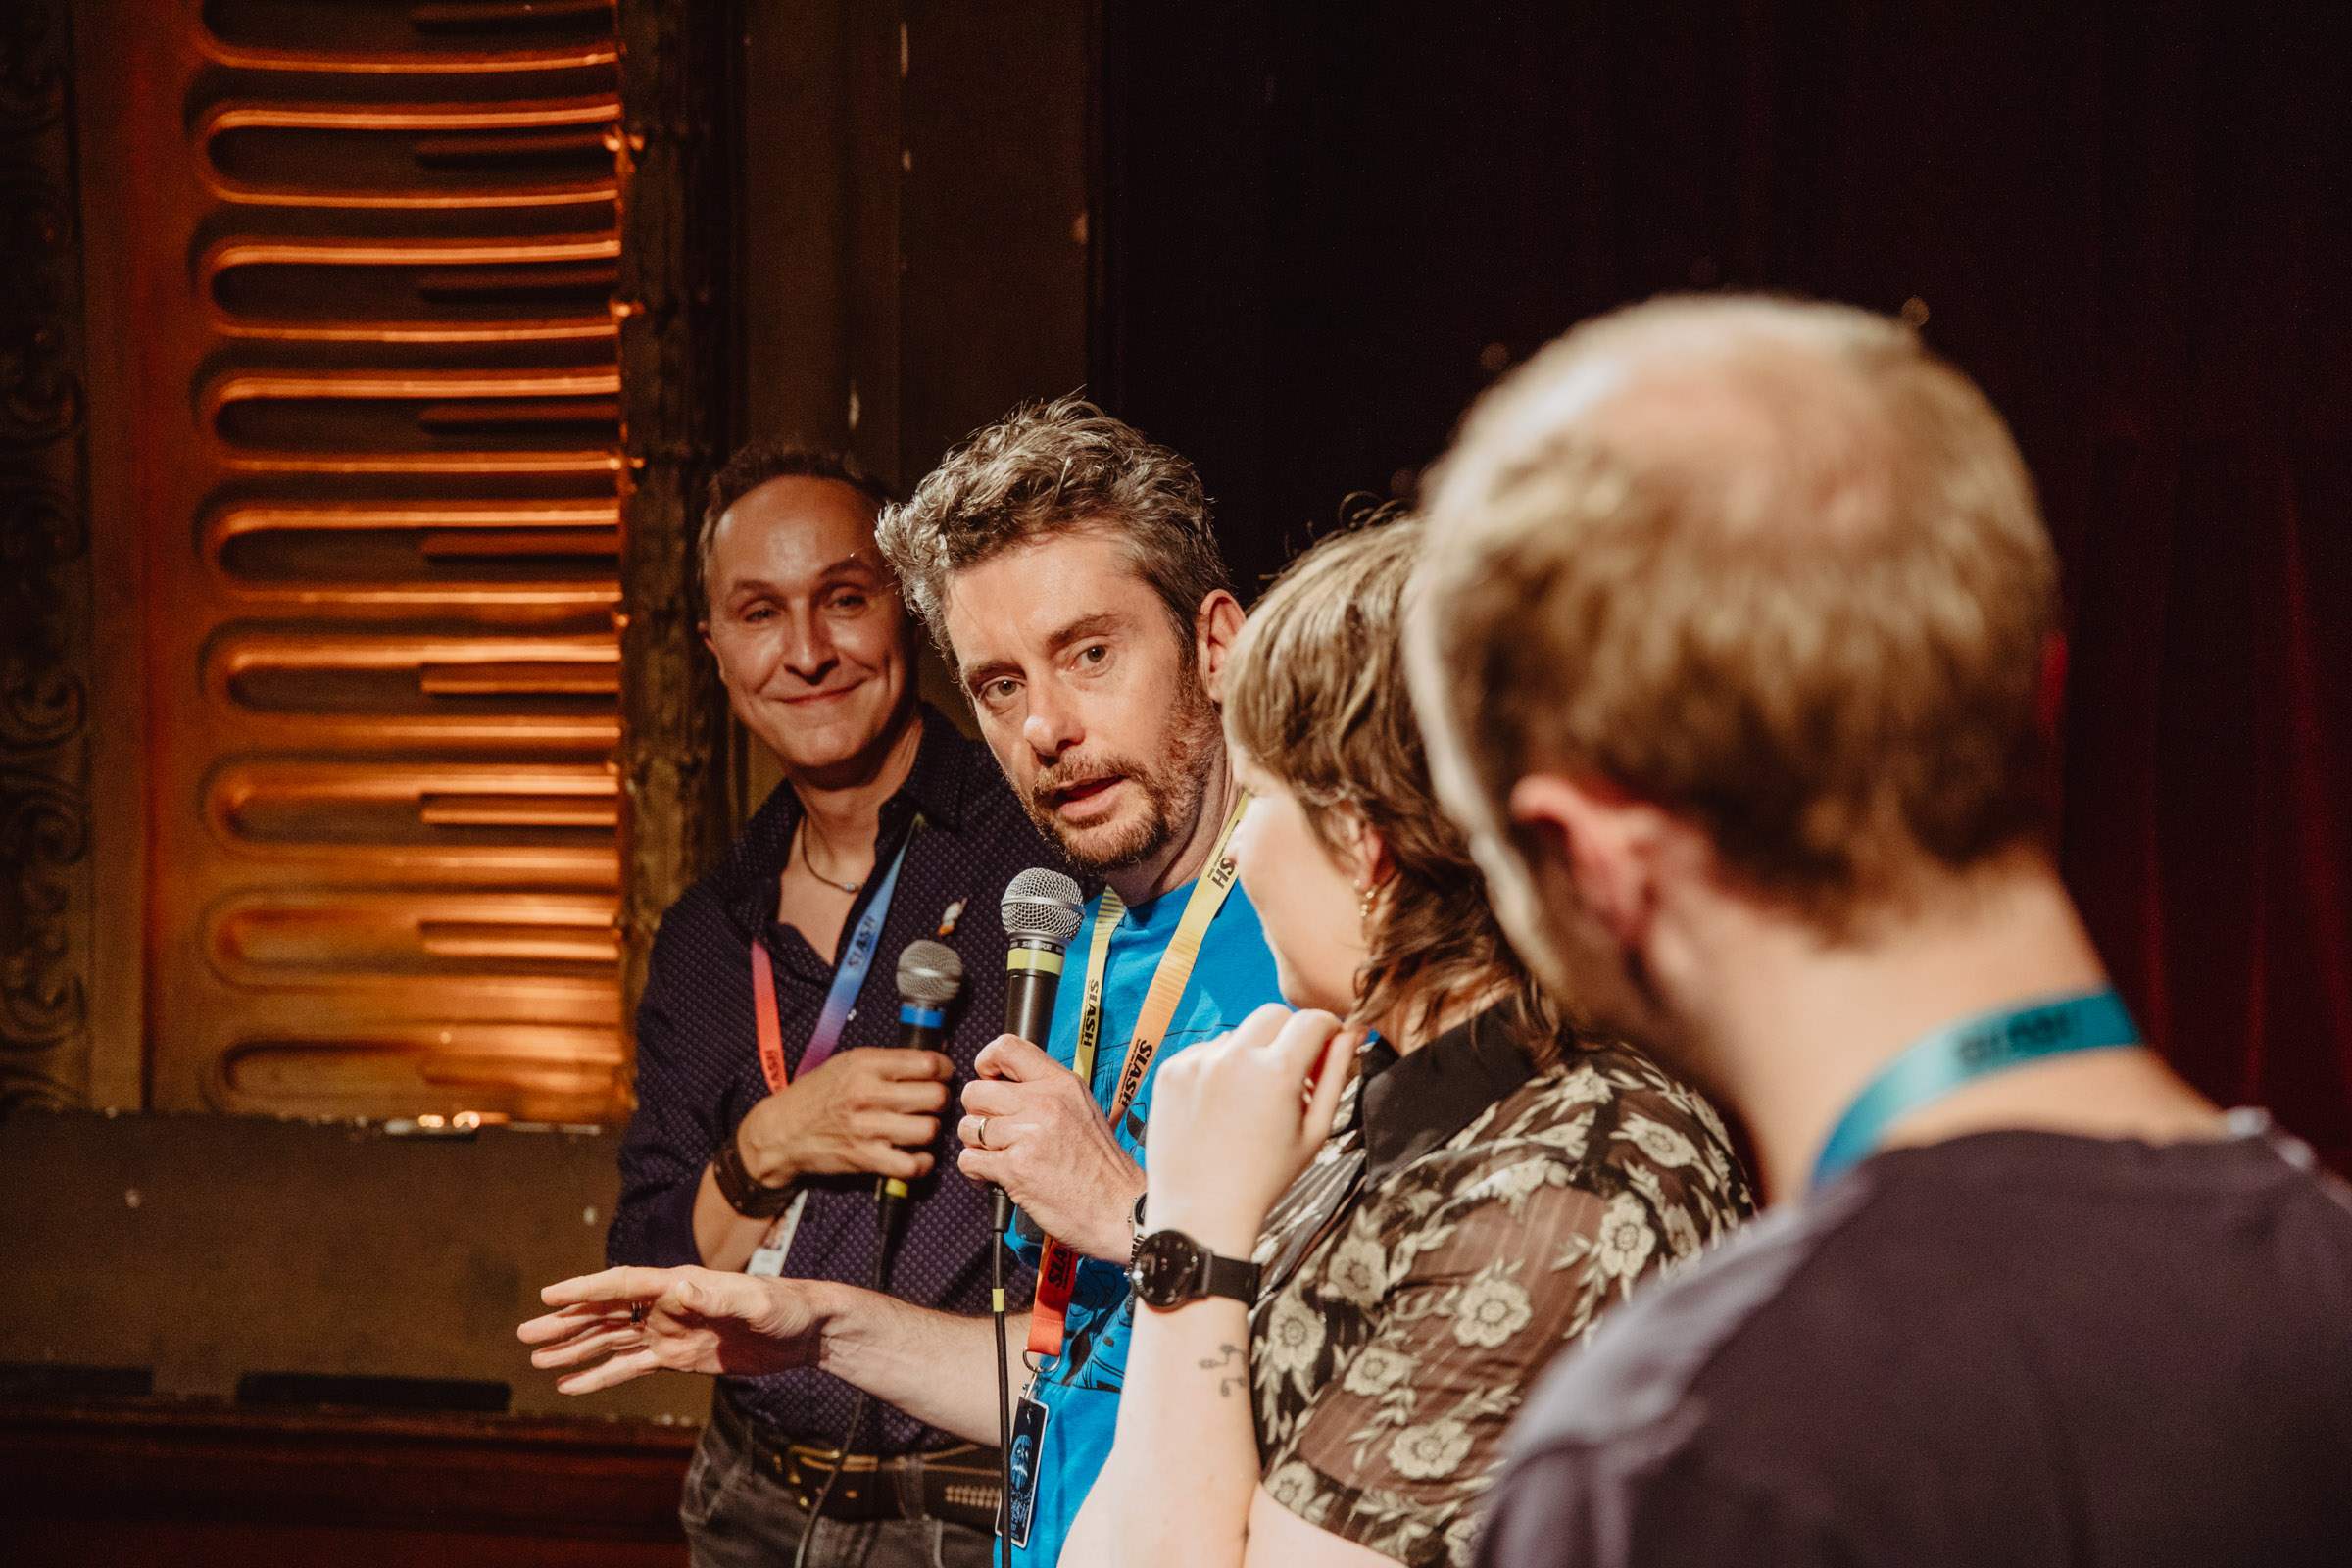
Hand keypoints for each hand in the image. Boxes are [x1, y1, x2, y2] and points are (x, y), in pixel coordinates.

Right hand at [518, 1265, 829, 1393]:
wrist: (808, 1331)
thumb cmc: (786, 1307)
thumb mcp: (755, 1301)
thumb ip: (715, 1296)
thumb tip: (676, 1287)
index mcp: (680, 1285)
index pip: (623, 1285)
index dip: (585, 1290)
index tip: (549, 1295)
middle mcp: (668, 1305)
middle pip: (606, 1314)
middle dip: (566, 1324)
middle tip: (524, 1334)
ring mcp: (670, 1332)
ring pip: (611, 1341)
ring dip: (575, 1350)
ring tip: (537, 1361)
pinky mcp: (680, 1357)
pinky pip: (631, 1368)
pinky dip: (600, 1376)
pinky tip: (571, 1385)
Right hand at [736, 1047, 953, 1185]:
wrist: (780, 1132)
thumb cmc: (817, 1095)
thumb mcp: (848, 1063)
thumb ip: (890, 1060)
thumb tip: (939, 1053)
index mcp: (865, 1064)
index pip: (928, 1064)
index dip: (944, 1070)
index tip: (942, 1076)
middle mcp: (867, 1093)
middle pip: (935, 1096)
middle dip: (940, 1100)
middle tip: (931, 1104)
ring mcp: (867, 1128)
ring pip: (929, 1130)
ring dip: (931, 1131)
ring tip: (920, 1128)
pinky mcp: (865, 1158)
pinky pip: (913, 1165)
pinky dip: (922, 1163)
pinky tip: (915, 1155)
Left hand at [957, 1033, 1145, 1260]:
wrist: (1122, 1209)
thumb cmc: (1104, 1168)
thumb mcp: (1083, 1110)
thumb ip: (1046, 1093)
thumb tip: (1003, 1085)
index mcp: (1061, 1084)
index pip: (1006, 1047)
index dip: (987, 1064)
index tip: (991, 1081)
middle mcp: (1043, 1102)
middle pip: (975, 1091)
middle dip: (979, 1114)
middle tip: (997, 1133)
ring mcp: (1028, 1135)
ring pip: (968, 1128)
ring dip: (978, 1146)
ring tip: (1000, 1157)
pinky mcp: (1015, 1169)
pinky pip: (969, 1161)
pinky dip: (976, 1173)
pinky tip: (996, 1178)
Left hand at [1143, 1004, 1355, 1257]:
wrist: (1200, 1213)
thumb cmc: (1265, 1178)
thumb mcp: (1314, 1132)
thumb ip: (1337, 1075)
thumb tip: (1352, 1033)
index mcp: (1277, 1072)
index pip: (1312, 1020)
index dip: (1328, 1029)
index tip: (1327, 1046)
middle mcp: (1234, 1058)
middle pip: (1274, 1014)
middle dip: (1289, 1034)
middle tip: (1293, 1071)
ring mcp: (1197, 1062)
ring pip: (1238, 1034)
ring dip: (1251, 1054)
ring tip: (1251, 1102)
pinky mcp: (1171, 1071)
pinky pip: (1205, 1052)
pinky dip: (1218, 1068)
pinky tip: (1221, 1107)